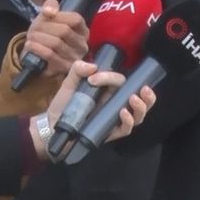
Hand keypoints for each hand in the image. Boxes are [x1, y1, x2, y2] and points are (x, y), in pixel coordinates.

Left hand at [23, 0, 89, 76]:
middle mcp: (83, 45)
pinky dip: (37, 48)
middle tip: (32, 30)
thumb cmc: (46, 34)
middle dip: (44, 28)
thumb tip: (49, 11)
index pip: (75, 19)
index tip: (45, 16)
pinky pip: (50, 55)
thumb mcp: (48, 17)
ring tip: (30, 38)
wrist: (38, 57)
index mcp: (83, 31)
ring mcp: (75, 58)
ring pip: (56, 43)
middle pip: (64, 31)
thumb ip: (51, 6)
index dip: (58, 16)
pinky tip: (30, 45)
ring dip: (38, 38)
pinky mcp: (64, 68)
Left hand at [32, 61, 155, 157]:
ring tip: (134, 99)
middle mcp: (116, 104)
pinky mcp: (110, 133)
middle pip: (141, 99)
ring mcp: (114, 119)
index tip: (93, 79)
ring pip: (138, 115)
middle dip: (147, 94)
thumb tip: (93, 66)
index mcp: (110, 91)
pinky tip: (123, 113)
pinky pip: (125, 129)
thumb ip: (78, 69)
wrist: (52, 125)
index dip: (110, 77)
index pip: (120, 81)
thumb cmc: (63, 104)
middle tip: (144, 88)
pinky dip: (128, 121)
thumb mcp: (69, 83)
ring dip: (141, 107)